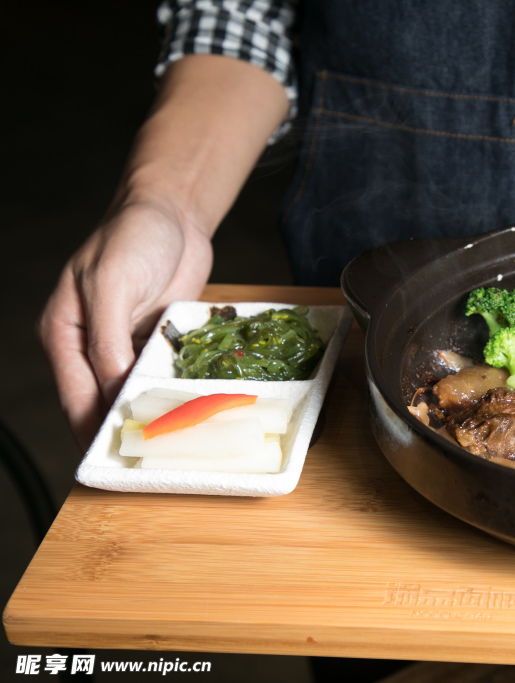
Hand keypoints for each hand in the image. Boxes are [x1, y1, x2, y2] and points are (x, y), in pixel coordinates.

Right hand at [39, 200, 212, 449]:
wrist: (174, 213)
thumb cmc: (132, 236)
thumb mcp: (112, 282)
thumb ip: (108, 337)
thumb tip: (113, 385)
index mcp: (63, 333)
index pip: (75, 394)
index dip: (91, 427)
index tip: (112, 456)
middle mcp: (91, 346)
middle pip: (103, 401)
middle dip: (124, 427)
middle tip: (150, 458)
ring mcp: (126, 346)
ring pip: (134, 393)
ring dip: (153, 414)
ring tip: (175, 444)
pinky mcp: (157, 342)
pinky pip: (163, 375)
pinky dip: (174, 392)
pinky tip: (193, 411)